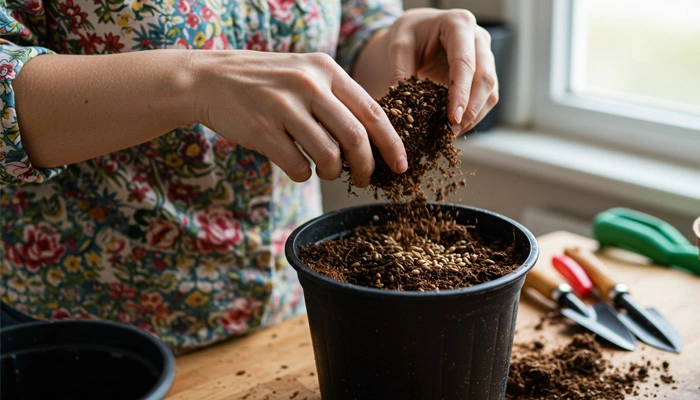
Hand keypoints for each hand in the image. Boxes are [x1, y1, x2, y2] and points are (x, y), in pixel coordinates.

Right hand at [190, 50, 406, 186]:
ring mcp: (284, 107)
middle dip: (367, 167)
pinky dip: (303, 175)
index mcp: (326, 70)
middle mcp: (308, 85)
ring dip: (333, 173)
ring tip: (325, 170)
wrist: (210, 79)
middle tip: (365, 180)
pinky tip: (296, 166)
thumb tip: (371, 140)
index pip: (372, 111)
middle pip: (355, 138)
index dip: (391, 143)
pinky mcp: (262, 130)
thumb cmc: (265, 83)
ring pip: (329, 156)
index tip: (400, 165)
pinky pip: (298, 167)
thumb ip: (336, 99)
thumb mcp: (304, 74)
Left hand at [388, 8, 498, 134]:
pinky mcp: (485, 73)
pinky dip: (474, 114)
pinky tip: (456, 127)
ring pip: (490, 91)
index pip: (465, 62)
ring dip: (475, 115)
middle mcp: (479, 39)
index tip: (453, 117)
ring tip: (452, 133)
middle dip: (471, 108)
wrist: (421, 29)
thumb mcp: (400, 46)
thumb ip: (401, 72)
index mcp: (459, 25)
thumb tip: (401, 107)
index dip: (461, 92)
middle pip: (485, 78)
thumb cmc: (411, 33)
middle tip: (452, 131)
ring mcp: (486, 56)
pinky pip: (487, 97)